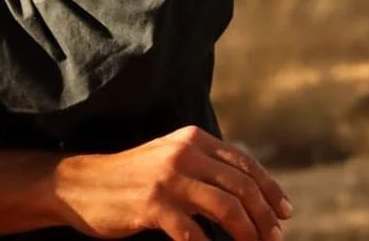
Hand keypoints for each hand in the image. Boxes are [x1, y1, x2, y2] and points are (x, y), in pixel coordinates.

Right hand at [53, 126, 292, 240]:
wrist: (82, 184)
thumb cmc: (132, 178)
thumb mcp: (171, 159)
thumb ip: (204, 167)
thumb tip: (249, 193)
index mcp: (193, 139)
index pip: (244, 163)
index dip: (270, 189)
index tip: (285, 213)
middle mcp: (185, 152)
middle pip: (241, 186)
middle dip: (265, 216)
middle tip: (274, 238)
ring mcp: (169, 178)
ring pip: (226, 208)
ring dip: (248, 234)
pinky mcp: (154, 205)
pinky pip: (195, 233)